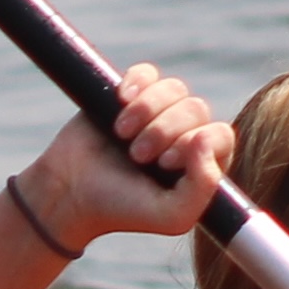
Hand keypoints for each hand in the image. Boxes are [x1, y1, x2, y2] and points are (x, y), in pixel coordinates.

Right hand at [17, 64, 234, 251]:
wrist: (69, 192)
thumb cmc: (124, 209)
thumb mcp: (173, 216)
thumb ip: (204, 187)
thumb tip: (205, 137)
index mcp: (203, 165)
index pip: (219, 135)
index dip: (195, 142)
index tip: (165, 163)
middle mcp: (185, 136)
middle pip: (196, 108)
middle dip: (164, 130)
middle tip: (137, 156)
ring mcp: (159, 113)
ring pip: (174, 88)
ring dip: (147, 110)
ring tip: (122, 134)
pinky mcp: (131, 95)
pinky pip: (148, 73)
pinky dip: (136, 83)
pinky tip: (119, 101)